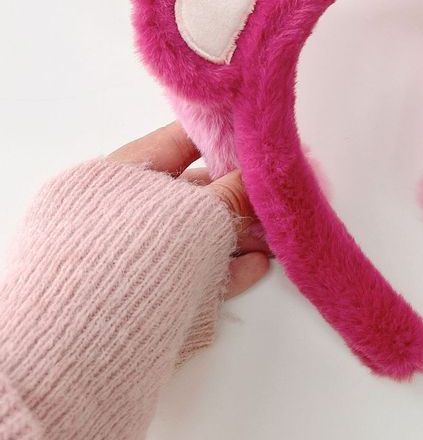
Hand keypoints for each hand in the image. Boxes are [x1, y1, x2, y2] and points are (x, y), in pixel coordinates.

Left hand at [108, 122, 269, 298]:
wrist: (88, 343)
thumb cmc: (137, 253)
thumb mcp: (198, 212)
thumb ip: (236, 191)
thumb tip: (262, 176)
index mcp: (125, 173)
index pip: (180, 139)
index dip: (223, 134)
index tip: (262, 138)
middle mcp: (127, 208)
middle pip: (195, 190)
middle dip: (240, 194)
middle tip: (278, 196)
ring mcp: (135, 251)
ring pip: (198, 233)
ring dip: (241, 233)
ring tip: (277, 237)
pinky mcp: (146, 290)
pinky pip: (193, 270)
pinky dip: (227, 266)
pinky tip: (258, 266)